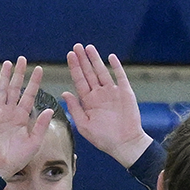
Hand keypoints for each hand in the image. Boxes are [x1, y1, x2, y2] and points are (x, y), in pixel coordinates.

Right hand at [0, 58, 53, 177]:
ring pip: (3, 90)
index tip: (39, 69)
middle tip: (22, 59)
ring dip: (6, 77)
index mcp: (22, 118)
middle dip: (19, 74)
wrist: (0, 167)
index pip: (29, 95)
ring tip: (9, 63)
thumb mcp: (34, 142)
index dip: (34, 82)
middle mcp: (11, 113)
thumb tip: (48, 109)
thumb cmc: (17, 158)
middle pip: (15, 89)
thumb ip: (41, 125)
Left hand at [63, 44, 149, 167]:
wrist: (124, 144)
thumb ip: (75, 108)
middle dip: (82, 60)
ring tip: (89, 47)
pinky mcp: (125, 92)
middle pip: (89, 73)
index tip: (69, 55)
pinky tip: (110, 57)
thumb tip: (65, 93)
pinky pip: (120, 76)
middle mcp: (99, 94)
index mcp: (88, 101)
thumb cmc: (103, 138)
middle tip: (76, 46)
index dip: (74, 68)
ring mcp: (112, 92)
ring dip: (96, 60)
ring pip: (102, 72)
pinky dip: (116, 67)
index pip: (79, 80)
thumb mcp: (84, 125)